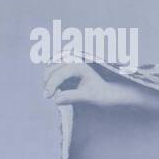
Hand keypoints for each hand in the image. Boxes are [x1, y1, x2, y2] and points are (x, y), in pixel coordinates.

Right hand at [43, 60, 158, 108]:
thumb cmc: (103, 94)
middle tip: (48, 97)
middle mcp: (73, 59)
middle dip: (47, 83)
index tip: (47, 97)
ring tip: (51, 94)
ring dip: (48, 81)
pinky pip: (53, 71)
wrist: (111, 92)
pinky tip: (54, 90)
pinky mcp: (67, 67)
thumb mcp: (90, 97)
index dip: (51, 85)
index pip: (59, 73)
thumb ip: (73, 96)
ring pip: (50, 69)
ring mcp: (69, 62)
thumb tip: (56, 99)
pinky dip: (51, 80)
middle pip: (51, 69)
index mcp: (79, 64)